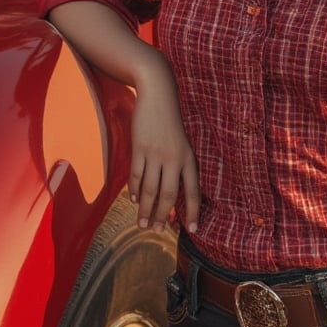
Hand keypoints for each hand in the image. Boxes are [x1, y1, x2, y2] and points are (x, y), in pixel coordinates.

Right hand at [128, 62, 199, 233]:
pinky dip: (133, 190)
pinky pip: (136, 175)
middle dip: (162, 215)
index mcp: (188, 158)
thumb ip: (179, 166)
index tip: (193, 230)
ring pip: (149, 189)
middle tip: (156, 230)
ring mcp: (155, 153)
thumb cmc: (170, 122)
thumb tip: (171, 194)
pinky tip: (132, 201)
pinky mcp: (139, 148)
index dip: (193, 212)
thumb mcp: (181, 144)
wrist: (158, 95)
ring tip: (141, 224)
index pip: (193, 191)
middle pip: (168, 194)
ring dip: (145, 209)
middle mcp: (174, 158)